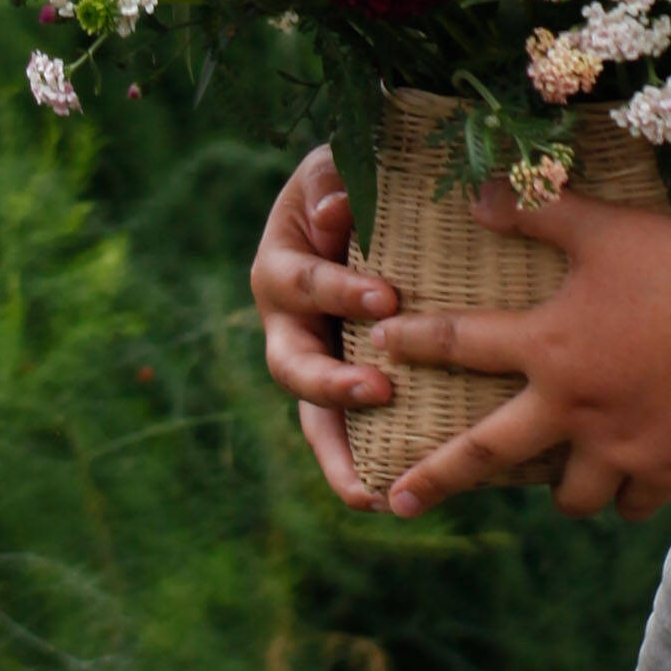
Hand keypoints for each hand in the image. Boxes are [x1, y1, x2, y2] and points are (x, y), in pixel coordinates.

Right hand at [251, 143, 401, 506]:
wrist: (366, 209)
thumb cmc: (353, 183)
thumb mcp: (336, 167)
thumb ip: (332, 180)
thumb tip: (334, 207)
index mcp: (281, 271)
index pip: (305, 284)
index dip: (340, 293)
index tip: (386, 299)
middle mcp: (287, 326)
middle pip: (293, 367)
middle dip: (331, 385)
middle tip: (377, 392)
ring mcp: (313, 363)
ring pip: (312, 418)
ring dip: (338, 452)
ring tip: (373, 489)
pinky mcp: (345, 389)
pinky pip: (345, 437)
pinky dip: (359, 469)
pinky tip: (389, 503)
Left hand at [370, 179, 670, 523]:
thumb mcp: (606, 226)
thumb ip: (539, 211)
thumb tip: (478, 193)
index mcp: (549, 345)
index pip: (460, 343)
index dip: (415, 342)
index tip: (378, 347)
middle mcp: (572, 406)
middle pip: (487, 453)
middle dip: (436, 478)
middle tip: (398, 501)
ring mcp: (619, 444)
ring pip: (569, 496)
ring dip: (556, 491)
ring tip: (555, 484)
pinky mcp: (667, 464)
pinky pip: (632, 503)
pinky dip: (625, 498)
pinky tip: (626, 487)